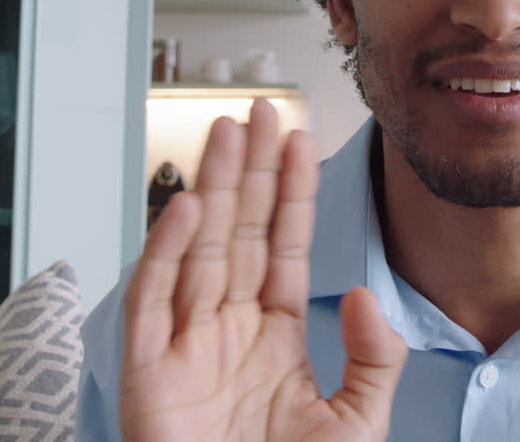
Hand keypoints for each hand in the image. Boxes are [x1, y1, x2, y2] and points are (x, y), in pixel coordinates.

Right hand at [119, 99, 407, 440]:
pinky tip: (191, 207)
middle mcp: (226, 332)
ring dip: (212, 189)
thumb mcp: (356, 424)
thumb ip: (372, 359)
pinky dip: (167, 254)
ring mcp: (185, 348)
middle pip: (237, 233)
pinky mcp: (147, 375)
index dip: (289, 194)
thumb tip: (365, 295)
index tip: (298, 140)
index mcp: (272, 338)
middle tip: (258, 110)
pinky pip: (154, 303)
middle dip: (248, 171)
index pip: (281, 247)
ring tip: (228, 132)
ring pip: (197, 250)